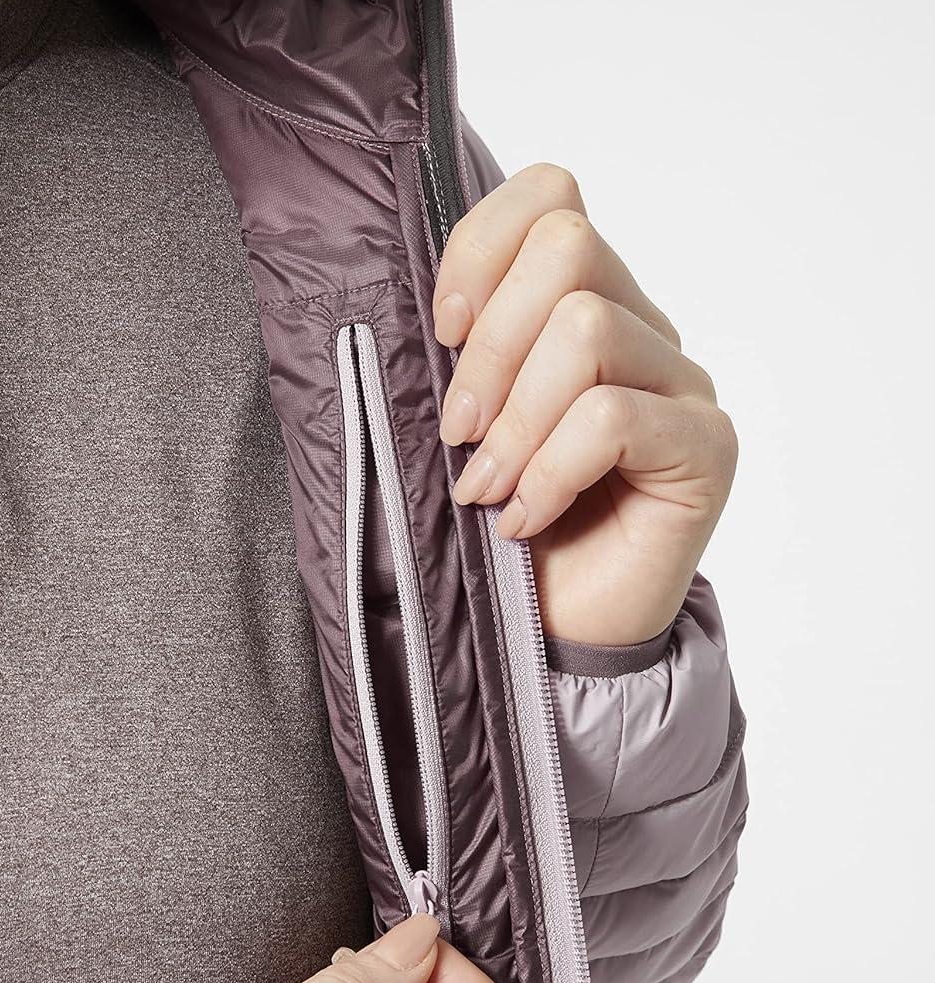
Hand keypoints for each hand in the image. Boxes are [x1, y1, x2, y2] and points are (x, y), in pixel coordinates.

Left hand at [434, 163, 737, 646]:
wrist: (556, 635)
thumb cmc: (504, 527)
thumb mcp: (466, 425)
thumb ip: (463, 353)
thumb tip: (427, 308)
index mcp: (587, 304)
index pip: (552, 196)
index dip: (480, 247)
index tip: (439, 333)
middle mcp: (645, 331)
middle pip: (568, 250)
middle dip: (489, 347)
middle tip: (459, 434)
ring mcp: (683, 388)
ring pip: (587, 331)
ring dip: (514, 421)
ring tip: (487, 489)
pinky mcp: (706, 448)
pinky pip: (611, 417)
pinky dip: (548, 471)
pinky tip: (524, 519)